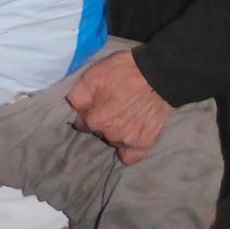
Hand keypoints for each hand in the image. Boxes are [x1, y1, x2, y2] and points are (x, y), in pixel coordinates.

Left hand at [67, 50, 172, 164]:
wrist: (157, 75)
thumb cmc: (122, 72)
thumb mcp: (92, 76)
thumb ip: (78, 96)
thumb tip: (72, 108)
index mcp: (94, 120)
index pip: (81, 122)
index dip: (86, 112)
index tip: (94, 104)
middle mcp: (109, 134)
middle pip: (98, 131)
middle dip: (100, 121)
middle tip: (111, 106)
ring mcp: (127, 141)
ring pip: (113, 140)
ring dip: (115, 131)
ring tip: (124, 115)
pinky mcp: (143, 144)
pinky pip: (130, 156)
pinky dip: (127, 149)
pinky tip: (130, 137)